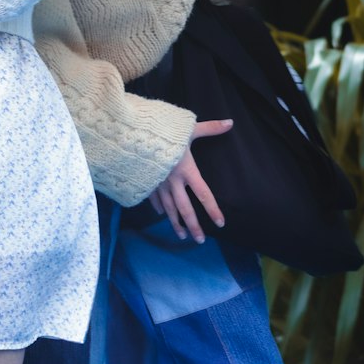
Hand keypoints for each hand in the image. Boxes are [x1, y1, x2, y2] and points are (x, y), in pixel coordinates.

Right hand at [147, 119, 231, 241]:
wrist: (133, 134)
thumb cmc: (163, 130)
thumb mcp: (188, 128)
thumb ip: (210, 128)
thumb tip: (230, 123)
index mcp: (187, 170)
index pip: (204, 194)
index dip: (213, 210)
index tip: (220, 223)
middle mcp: (173, 181)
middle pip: (185, 208)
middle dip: (193, 226)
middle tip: (200, 240)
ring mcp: (158, 183)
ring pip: (169, 208)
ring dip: (176, 223)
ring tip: (182, 236)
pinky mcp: (146, 181)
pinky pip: (153, 199)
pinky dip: (158, 208)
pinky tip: (161, 214)